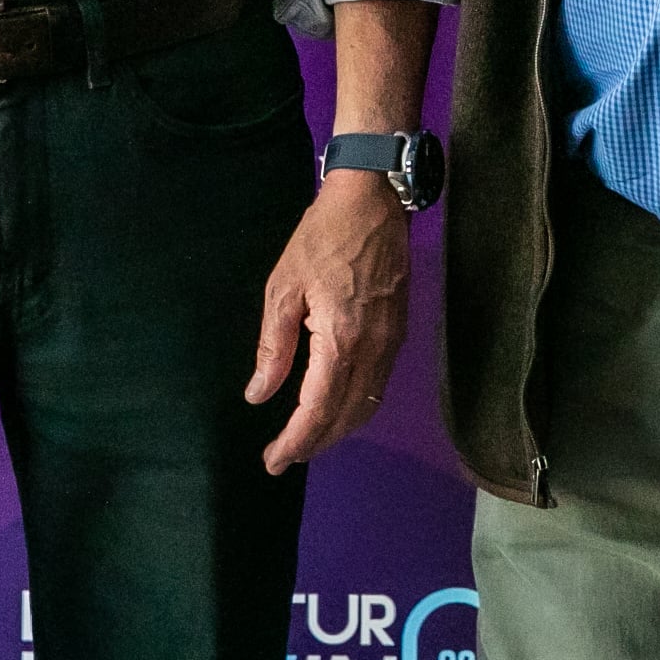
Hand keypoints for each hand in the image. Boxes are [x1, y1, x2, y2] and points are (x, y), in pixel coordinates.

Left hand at [247, 172, 410, 473]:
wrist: (374, 199)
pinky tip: (336, 405)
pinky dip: (356, 405)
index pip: (318, 409)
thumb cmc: (322, 237)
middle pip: (346, 415)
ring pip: (367, 404)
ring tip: (307, 439)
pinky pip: (378, 384)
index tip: (273, 461)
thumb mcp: (284, 286)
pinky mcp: (399, 331)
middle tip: (283, 456)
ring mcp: (391, 341)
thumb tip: (259, 394)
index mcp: (341, 339)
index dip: (295, 441)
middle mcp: (373, 348)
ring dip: (338, 429)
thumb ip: (274, 346)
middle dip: (315, 443)